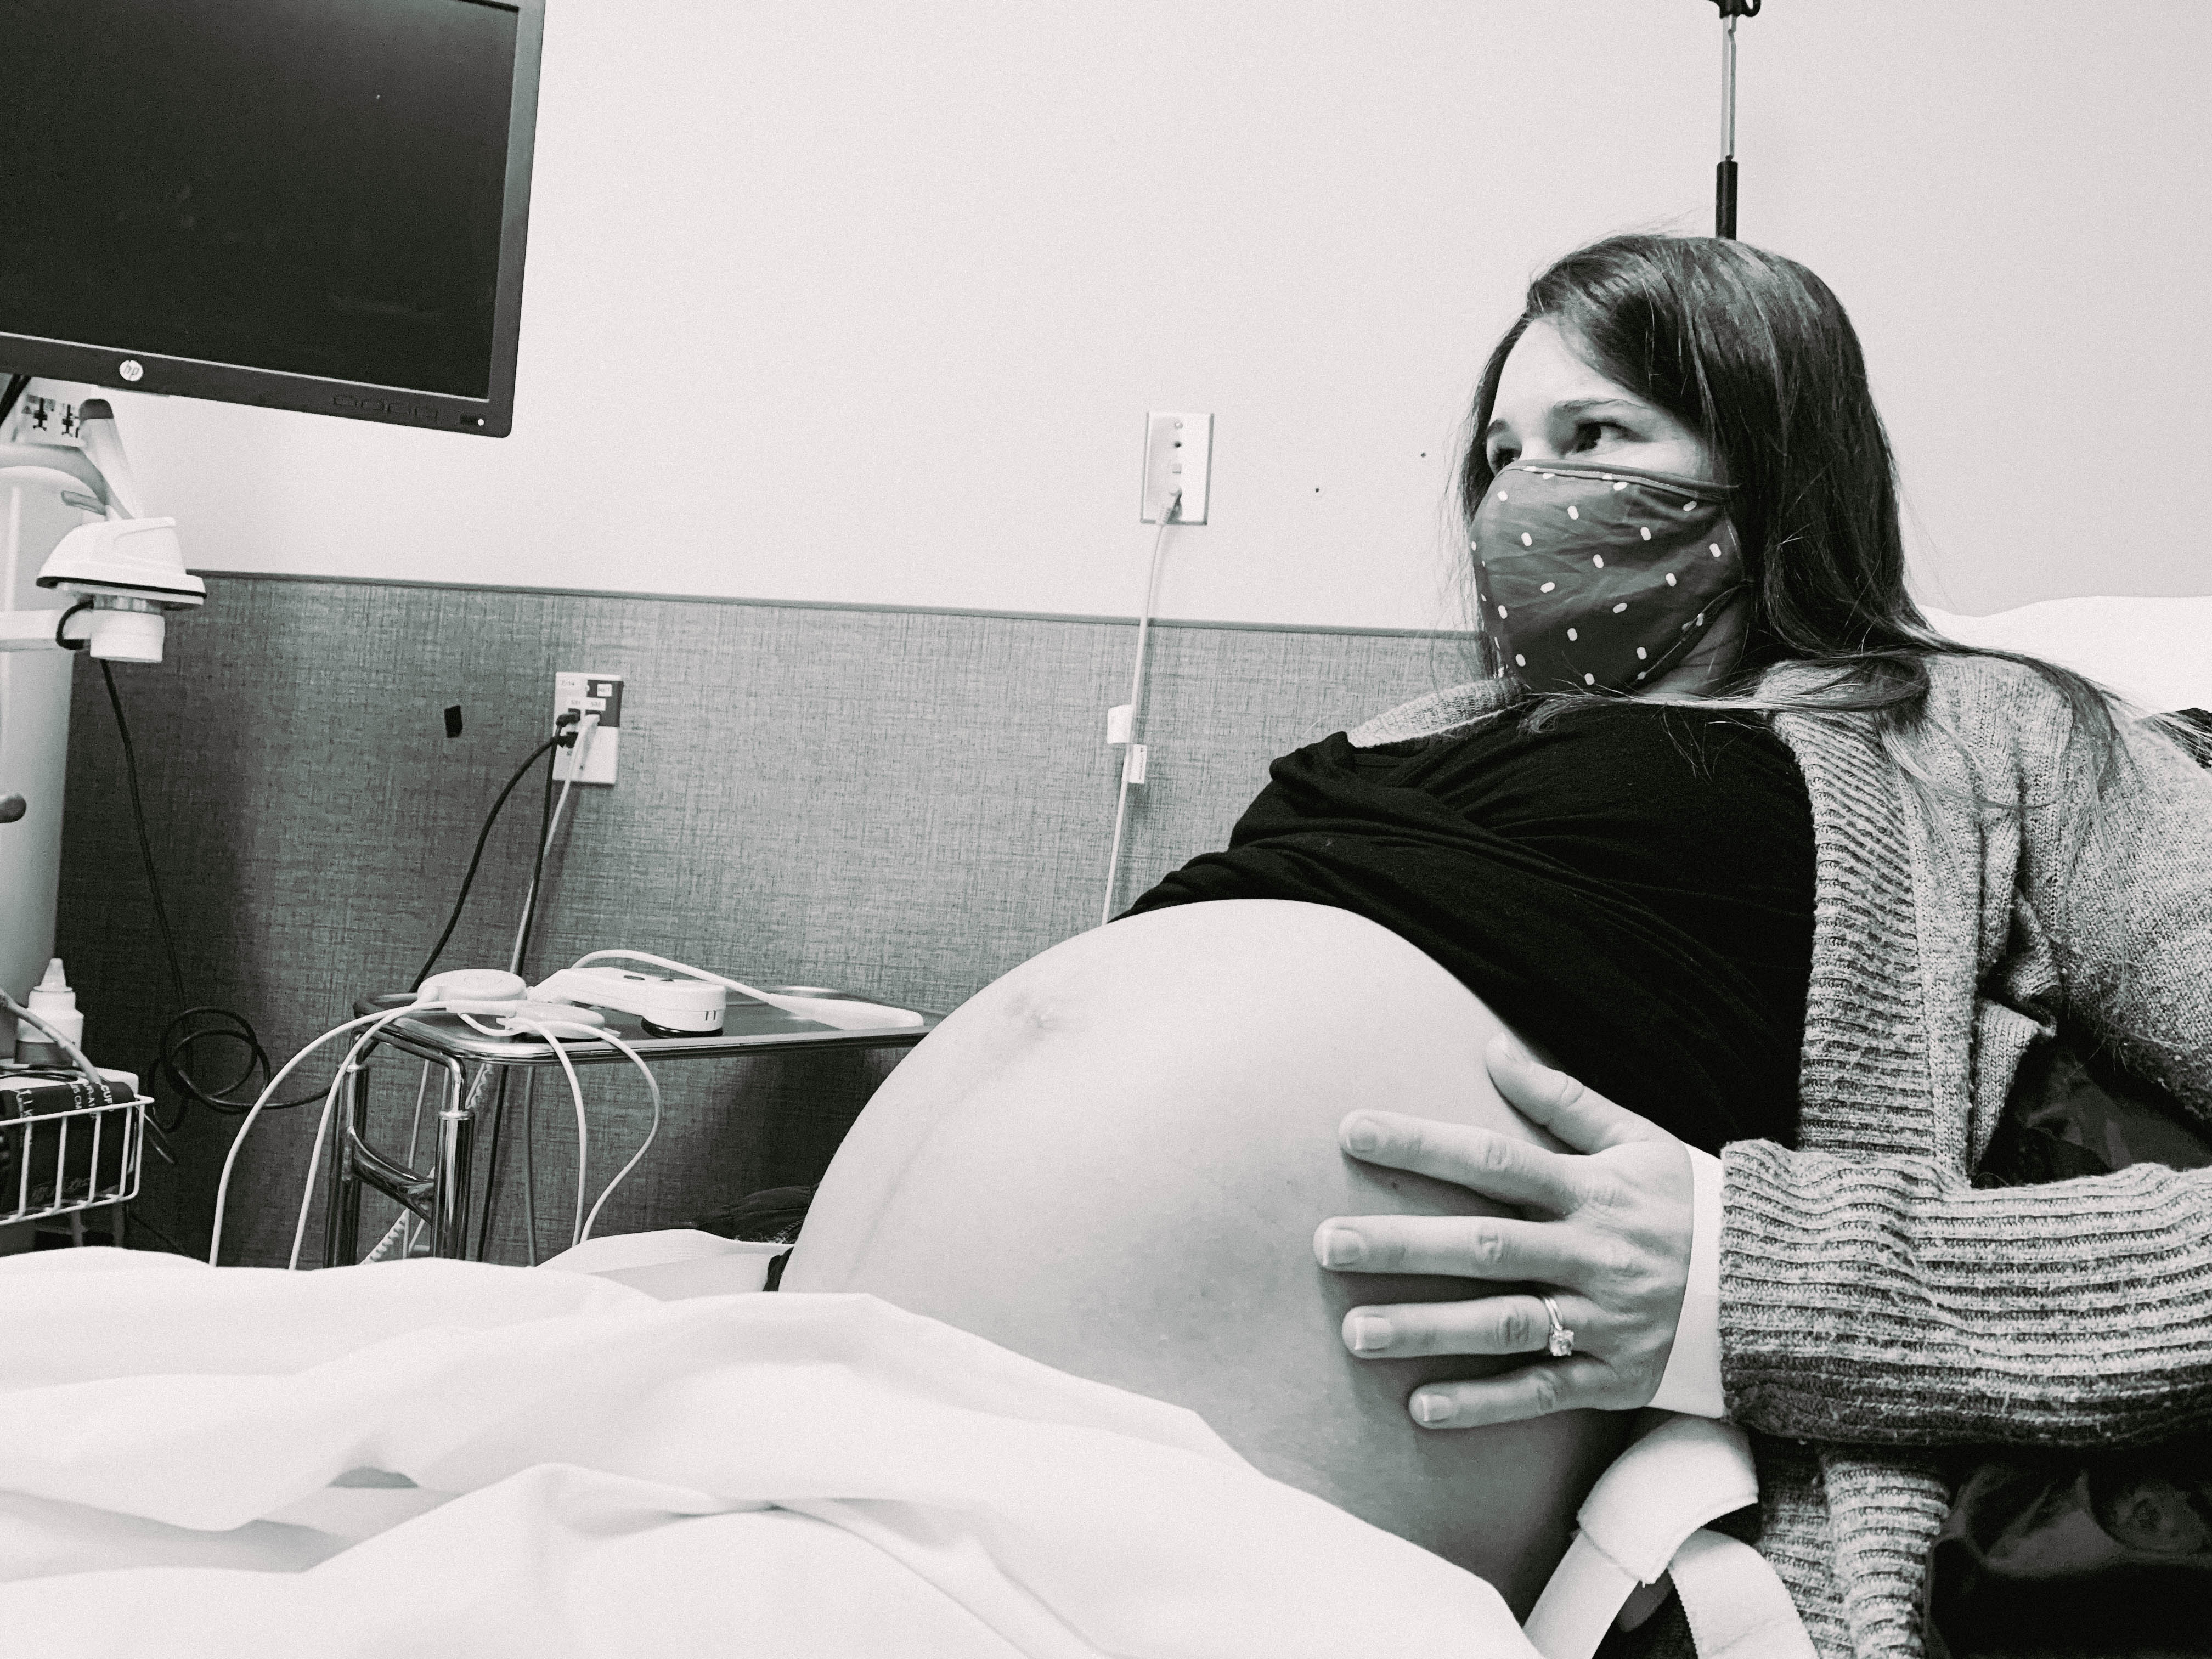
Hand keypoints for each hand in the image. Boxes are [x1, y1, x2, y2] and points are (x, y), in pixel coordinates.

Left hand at [1313, 1032, 1694, 1428]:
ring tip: (1353, 1332)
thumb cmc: (1688, 1203)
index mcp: (1592, 1190)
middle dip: (1403, 1245)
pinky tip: (1419, 1407)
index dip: (1421, 1144)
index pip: (1493, 1160)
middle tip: (1327, 1242)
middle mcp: (1593, 1254)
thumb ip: (1563, 1099)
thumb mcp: (1638, 1139)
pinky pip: (1540, 1392)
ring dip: (1427, 1330)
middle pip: (1485, 1246)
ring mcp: (1603, 1320)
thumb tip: (1491, 1048)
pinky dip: (1482, 1403)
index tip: (1350, 1131)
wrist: (1778, 1287)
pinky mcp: (1613, 1378)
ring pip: (1504, 1325)